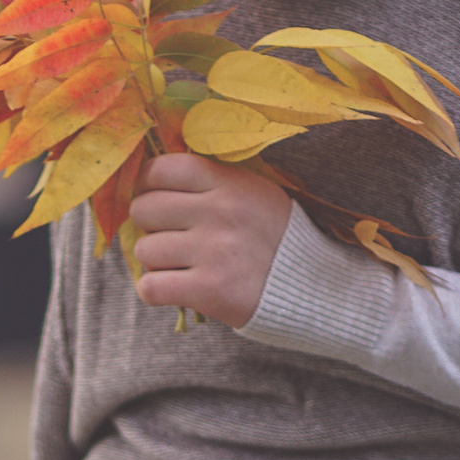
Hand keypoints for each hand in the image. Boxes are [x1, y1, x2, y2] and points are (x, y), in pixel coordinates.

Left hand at [129, 151, 291, 327]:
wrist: (316, 289)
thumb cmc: (278, 240)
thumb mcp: (255, 194)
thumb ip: (213, 182)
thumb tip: (152, 179)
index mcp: (231, 183)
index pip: (162, 169)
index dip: (147, 184)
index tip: (154, 197)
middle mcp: (220, 212)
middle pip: (144, 209)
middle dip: (149, 224)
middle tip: (170, 235)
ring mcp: (213, 251)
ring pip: (144, 250)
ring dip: (154, 261)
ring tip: (179, 265)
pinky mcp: (209, 290)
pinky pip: (150, 286)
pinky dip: (154, 291)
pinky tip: (174, 288)